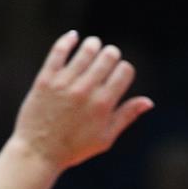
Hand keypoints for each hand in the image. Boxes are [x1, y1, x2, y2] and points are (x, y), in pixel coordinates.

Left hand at [10, 32, 152, 168]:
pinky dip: (68, 41)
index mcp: (104, 105)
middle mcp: (86, 91)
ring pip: (85, 51)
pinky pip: (58, 52)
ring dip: (93, 45)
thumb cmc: (75, 148)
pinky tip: (74, 37)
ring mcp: (64, 84)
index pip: (124, 71)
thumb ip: (126, 116)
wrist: (39, 152)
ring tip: (93, 45)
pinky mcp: (45, 80)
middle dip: (111, 54)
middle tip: (108, 56)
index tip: (119, 73)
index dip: (125, 69)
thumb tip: (148, 101)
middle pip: (107, 57)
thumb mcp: (106, 138)